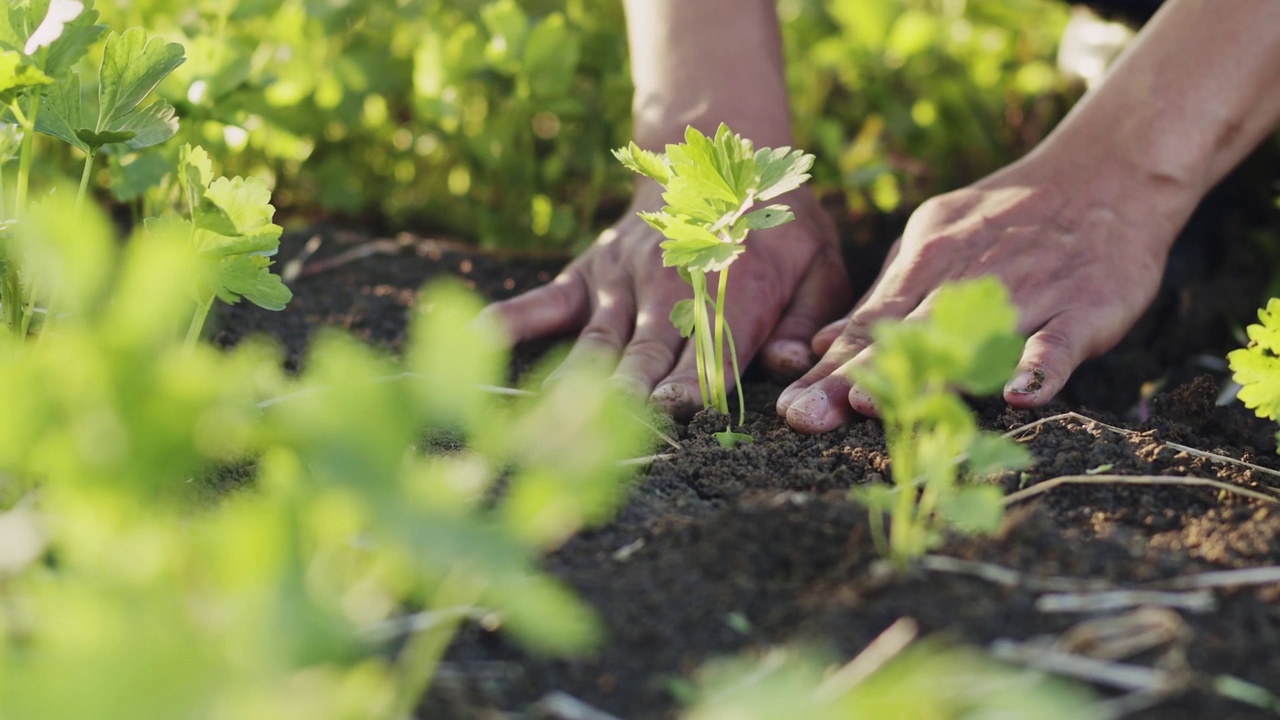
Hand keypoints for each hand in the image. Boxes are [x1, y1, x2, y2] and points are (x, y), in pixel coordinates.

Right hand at [484, 180, 851, 418]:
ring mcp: (622, 281)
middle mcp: (670, 288)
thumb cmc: (777, 231)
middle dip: (627, 403)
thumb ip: (806, 318)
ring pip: (597, 345)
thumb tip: (788, 365)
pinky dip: (509, 321)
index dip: (694, 386)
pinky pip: (544, 302)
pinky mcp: (588, 275)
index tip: (673, 417)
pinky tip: (473, 340)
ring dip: (574, 388)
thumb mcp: (819, 263)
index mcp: (733, 292)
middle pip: (646, 357)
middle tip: (604, 445)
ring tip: (546, 428)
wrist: (718, 160)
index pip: (712, 351)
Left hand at [775, 155, 1195, 433]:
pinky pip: (1059, 341)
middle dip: (851, 378)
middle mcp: (969, 279)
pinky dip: (1041, 366)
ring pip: (970, 340)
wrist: (1106, 173)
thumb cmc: (1007, 219)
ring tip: (875, 404)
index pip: (870, 324)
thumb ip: (886, 296)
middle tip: (805, 417)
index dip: (828, 367)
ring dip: (924, 373)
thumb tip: (821, 345)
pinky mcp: (1085, 305)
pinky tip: (1019, 394)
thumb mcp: (937, 241)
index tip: (789, 408)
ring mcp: (1028, 292)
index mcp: (929, 263)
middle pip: (903, 337)